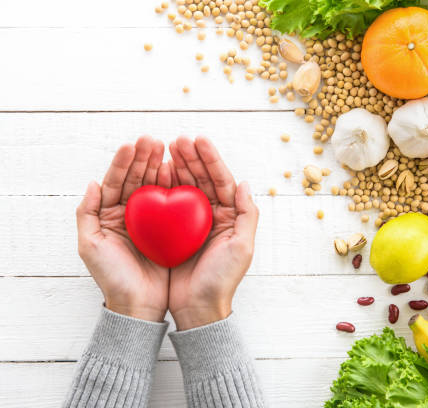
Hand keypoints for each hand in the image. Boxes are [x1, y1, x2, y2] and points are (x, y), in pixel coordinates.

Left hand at [76, 136, 170, 321]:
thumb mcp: (90, 246)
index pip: (115, 181)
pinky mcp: (170, 229)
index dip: (123, 163)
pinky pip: (172, 203)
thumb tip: (92, 183)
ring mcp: (151, 220)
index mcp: (109, 215)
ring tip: (169, 148)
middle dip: (144, 158)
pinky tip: (178, 172)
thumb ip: (86, 213)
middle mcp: (130, 214)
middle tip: (153, 140)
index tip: (133, 145)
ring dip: (160, 166)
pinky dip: (175, 186)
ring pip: (155, 186)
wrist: (139, 304)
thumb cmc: (112, 277)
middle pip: (136, 179)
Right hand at [168, 136, 258, 330]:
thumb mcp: (242, 248)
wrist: (197, 308)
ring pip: (183, 187)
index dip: (210, 159)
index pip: (221, 180)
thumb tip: (244, 183)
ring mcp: (190, 223)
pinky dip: (160, 187)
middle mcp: (211, 216)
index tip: (198, 140)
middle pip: (201, 179)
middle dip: (190, 158)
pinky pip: (166, 204)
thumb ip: (248, 215)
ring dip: (175, 167)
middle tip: (176, 140)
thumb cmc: (222, 280)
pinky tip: (153, 173)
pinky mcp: (171, 232)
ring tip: (164, 148)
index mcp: (230, 216)